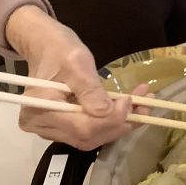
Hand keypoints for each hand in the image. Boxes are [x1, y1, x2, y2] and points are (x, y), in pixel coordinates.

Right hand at [5, 6, 146, 148]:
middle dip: (119, 123)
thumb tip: (107, 112)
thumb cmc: (59, 50)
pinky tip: (129, 108)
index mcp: (40, 110)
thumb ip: (90, 90)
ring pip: (93, 137)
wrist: (46, 47)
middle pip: (88, 137)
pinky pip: (91, 131)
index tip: (129, 100)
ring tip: (142, 104)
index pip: (83, 128)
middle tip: (144, 104)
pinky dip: (112, 121)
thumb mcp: (77, 63)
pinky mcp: (64, 127)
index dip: (111, 119)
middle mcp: (43, 126)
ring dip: (120, 123)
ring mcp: (53, 129)